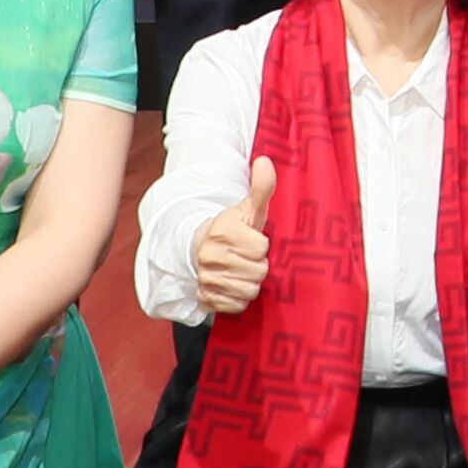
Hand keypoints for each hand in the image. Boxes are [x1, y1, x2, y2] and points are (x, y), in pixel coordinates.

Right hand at [192, 159, 275, 315]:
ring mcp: (205, 278)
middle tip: (248, 257)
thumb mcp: (249, 208)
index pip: (261, 248)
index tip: (253, 240)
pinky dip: (238, 298)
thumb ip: (261, 187)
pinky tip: (233, 284)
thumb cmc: (234, 229)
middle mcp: (209, 255)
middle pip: (257, 272)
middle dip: (258, 266)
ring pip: (248, 291)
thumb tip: (265, 161)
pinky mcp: (204, 298)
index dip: (262, 246)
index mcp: (222, 230)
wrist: (202, 249)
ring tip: (242, 270)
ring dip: (250, 283)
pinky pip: (236, 306)